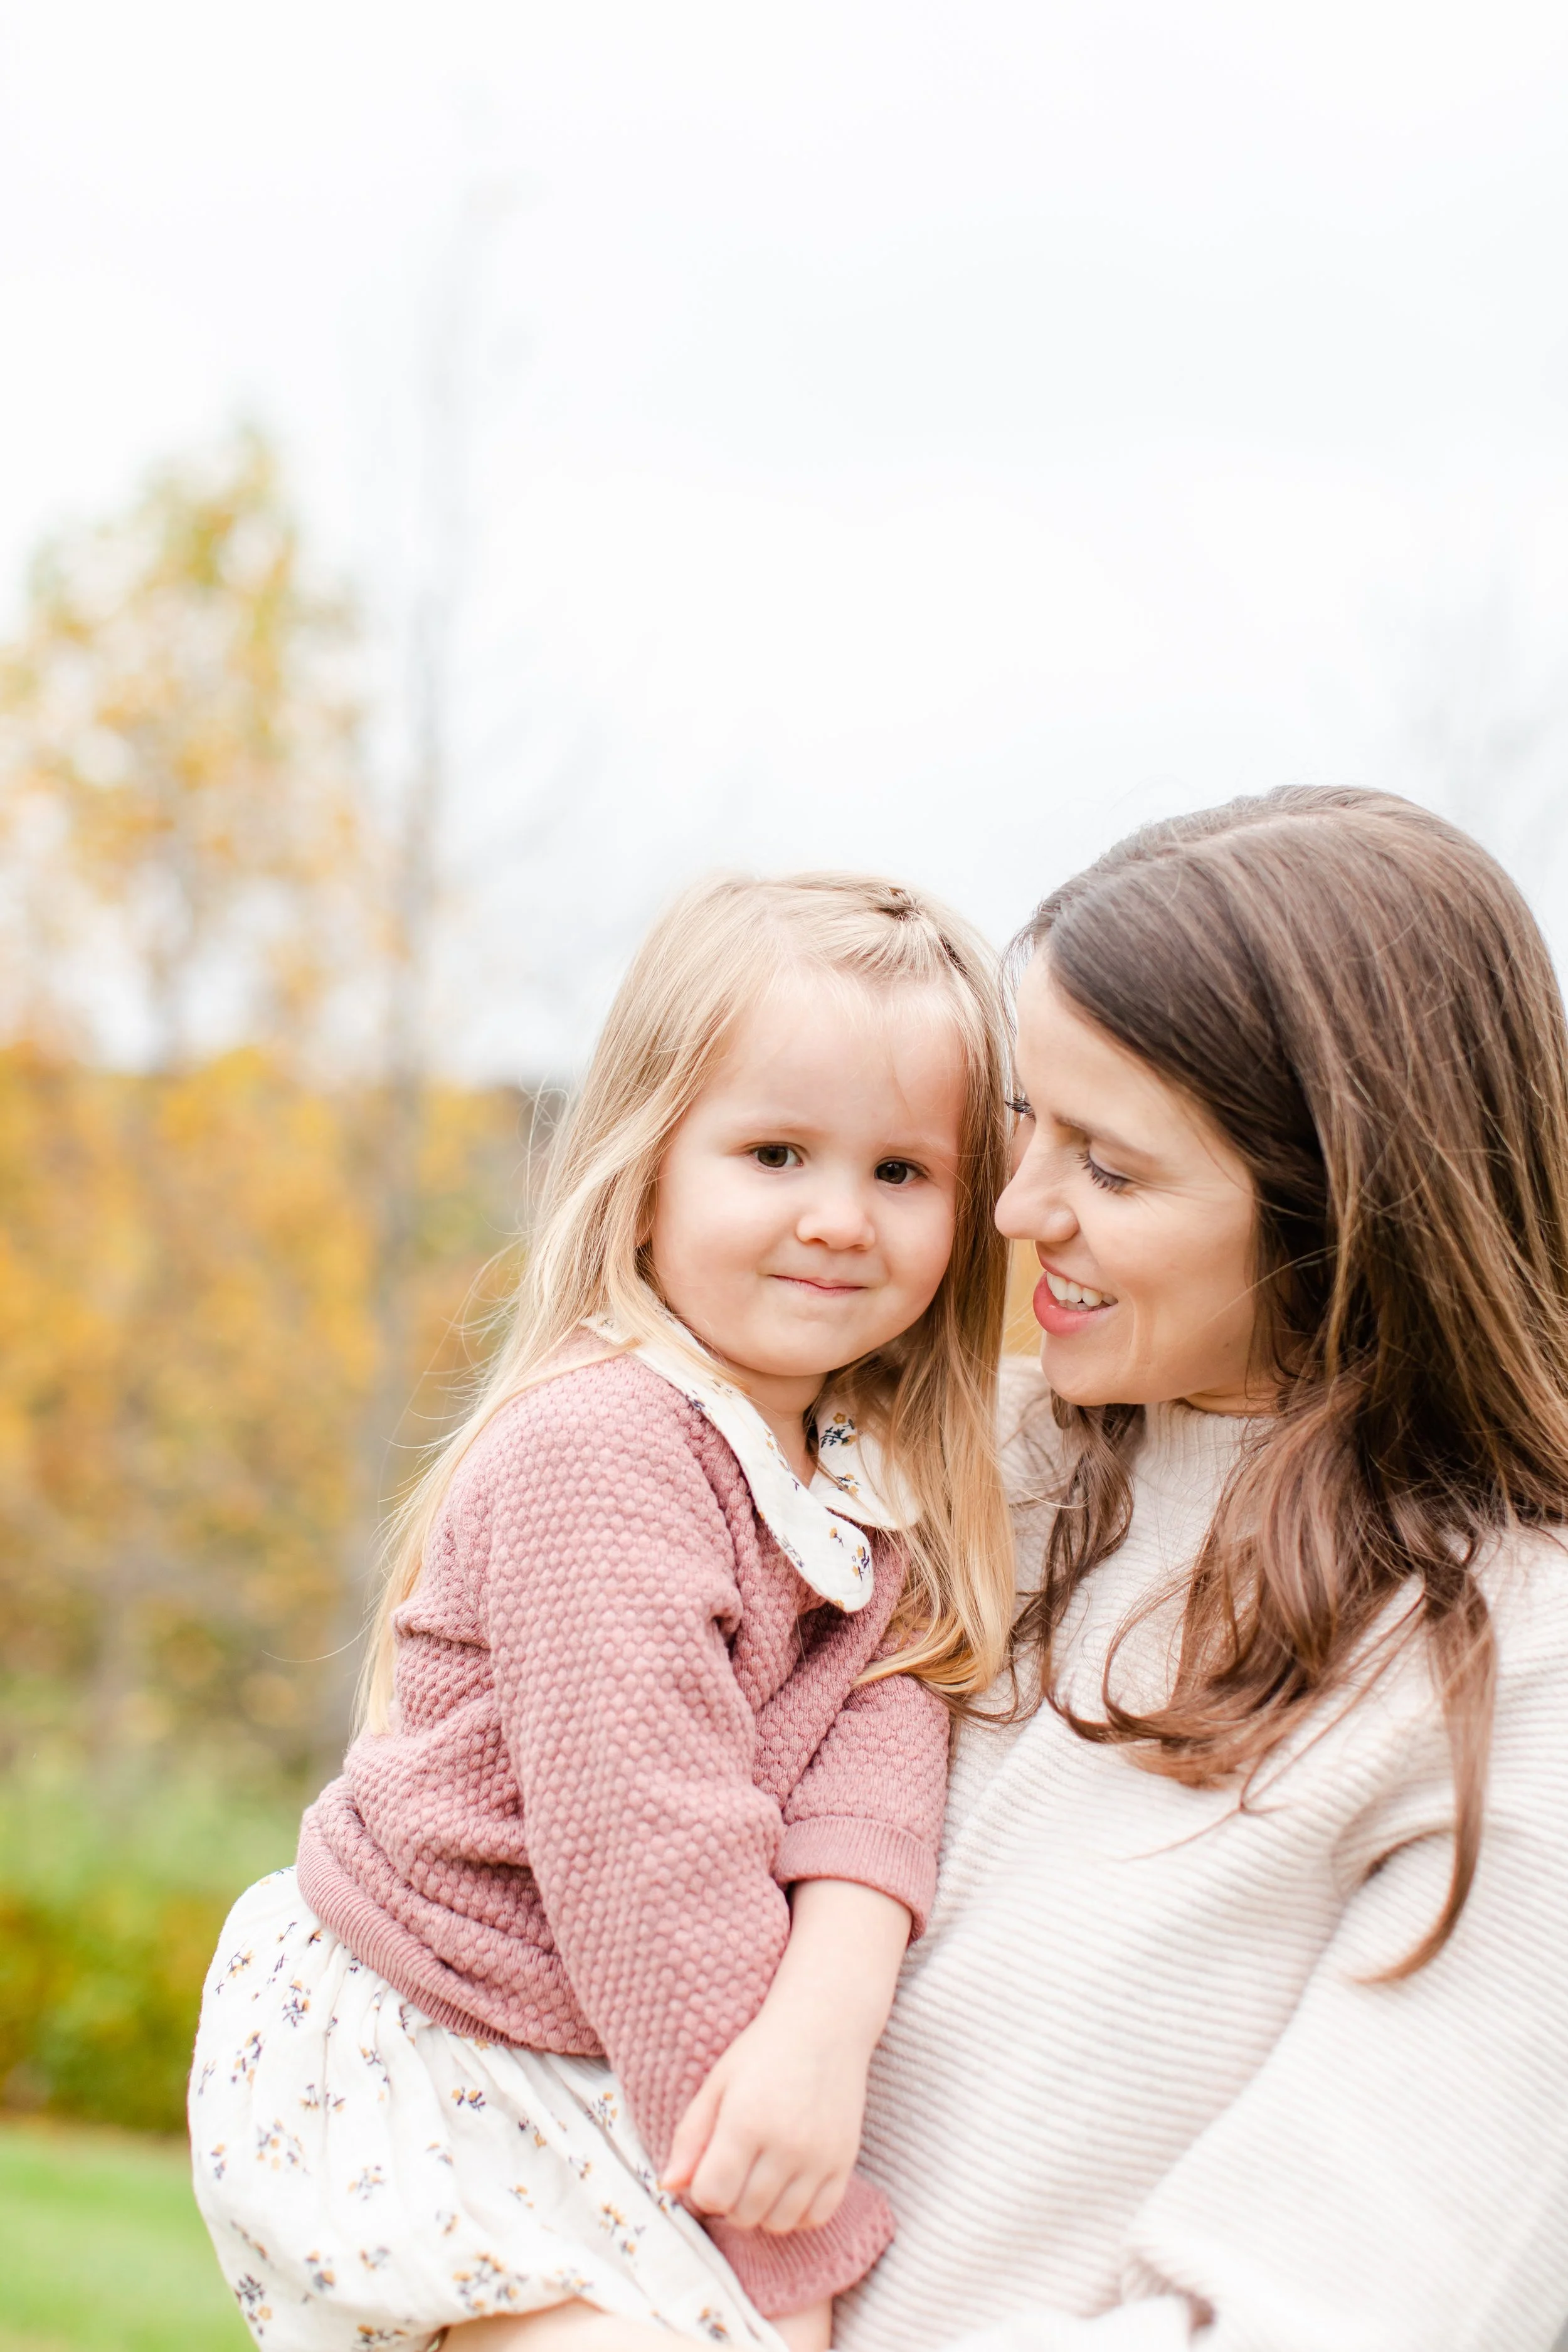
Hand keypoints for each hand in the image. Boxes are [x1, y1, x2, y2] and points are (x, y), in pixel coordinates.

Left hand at [661, 1988, 866, 2232]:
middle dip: (729, 2200)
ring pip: (778, 2223)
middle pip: (743, 2214)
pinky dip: (797, 2212)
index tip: (709, 2167)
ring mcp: (820, 2157)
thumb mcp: (717, 2084)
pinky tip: (788, 2184)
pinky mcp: (845, 2162)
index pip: (712, 2195)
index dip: (703, 2189)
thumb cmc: (763, 2052)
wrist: (824, 2025)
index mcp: (746, 2122)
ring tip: (759, 2177)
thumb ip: (690, 2137)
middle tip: (734, 2169)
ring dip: (761, 2210)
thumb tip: (668, 2187)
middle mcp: (787, 2145)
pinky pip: (816, 2217)